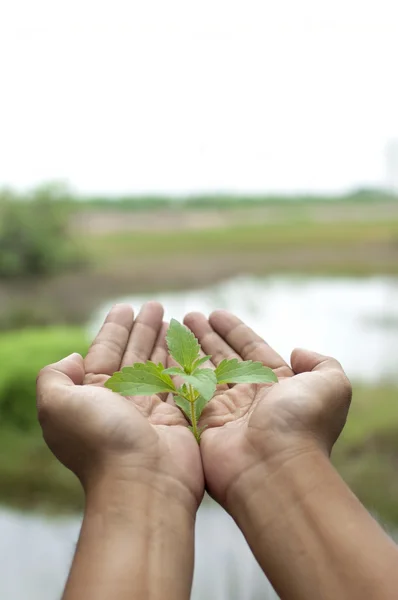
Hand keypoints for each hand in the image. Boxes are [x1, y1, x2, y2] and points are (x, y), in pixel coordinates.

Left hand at [37, 302, 203, 512]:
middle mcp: (120, 400)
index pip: (104, 352)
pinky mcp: (176, 416)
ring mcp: (149, 408)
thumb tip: (73, 358)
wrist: (141, 481)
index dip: (114, 329)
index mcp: (92, 395)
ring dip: (163, 340)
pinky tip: (189, 343)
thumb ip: (55, 377)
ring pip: (157, 365)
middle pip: (133, 355)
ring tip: (172, 318)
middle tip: (156, 306)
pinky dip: (184, 360)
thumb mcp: (56, 404)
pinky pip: (180, 379)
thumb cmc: (99, 439)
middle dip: (142, 330)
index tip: (126, 307)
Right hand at [184, 310, 351, 508]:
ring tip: (173, 327)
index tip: (216, 314)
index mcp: (278, 385)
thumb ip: (321, 363)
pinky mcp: (204, 425)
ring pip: (203, 372)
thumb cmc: (303, 424)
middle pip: (224, 358)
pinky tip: (164, 355)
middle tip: (189, 317)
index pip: (252, 349)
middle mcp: (251, 397)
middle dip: (207, 337)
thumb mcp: (332, 385)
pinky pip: (187, 393)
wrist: (276, 469)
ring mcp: (226, 411)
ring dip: (189, 350)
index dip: (234, 331)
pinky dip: (176, 374)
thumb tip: (298, 352)